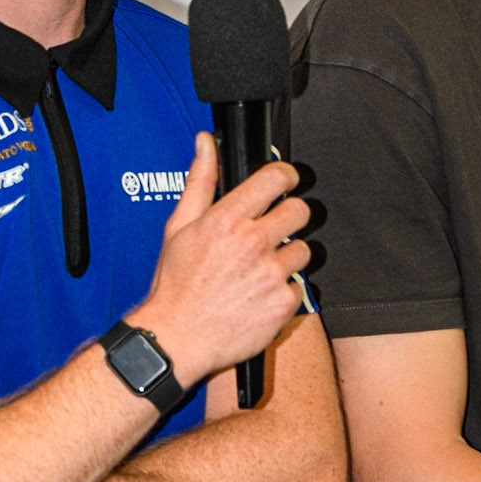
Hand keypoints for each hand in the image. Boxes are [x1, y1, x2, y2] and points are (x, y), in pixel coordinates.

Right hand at [134, 133, 309, 388]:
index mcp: (227, 219)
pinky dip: (285, 291)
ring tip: (261, 269)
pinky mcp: (283, 303)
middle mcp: (252, 243)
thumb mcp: (180, 226)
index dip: (286, 176)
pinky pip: (300, 287)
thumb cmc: (176, 285)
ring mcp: (271, 274)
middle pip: (301, 210)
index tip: (286, 182)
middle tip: (274, 230)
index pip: (277, 178)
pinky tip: (261, 295)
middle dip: (291, 217)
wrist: (177, 339)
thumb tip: (205, 143)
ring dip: (288, 257)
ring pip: (304, 250)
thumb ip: (201, 180)